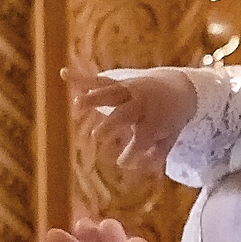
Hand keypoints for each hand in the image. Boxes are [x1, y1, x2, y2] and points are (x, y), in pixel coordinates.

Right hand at [69, 68, 198, 174]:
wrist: (177, 87)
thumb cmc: (168, 120)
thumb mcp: (169, 140)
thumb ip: (155, 156)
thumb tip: (137, 167)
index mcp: (154, 120)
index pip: (141, 139)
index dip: (131, 152)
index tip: (123, 162)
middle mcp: (140, 104)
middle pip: (124, 113)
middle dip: (111, 123)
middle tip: (96, 135)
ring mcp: (128, 91)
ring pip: (109, 93)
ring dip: (93, 98)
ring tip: (76, 105)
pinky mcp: (117, 83)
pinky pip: (97, 80)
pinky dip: (81, 77)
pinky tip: (63, 73)